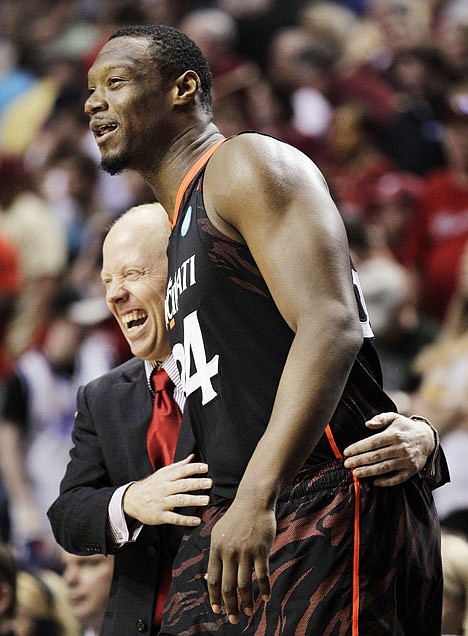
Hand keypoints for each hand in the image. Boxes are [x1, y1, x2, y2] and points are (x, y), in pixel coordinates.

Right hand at [123, 454, 211, 525]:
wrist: (131, 501)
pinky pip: (174, 518)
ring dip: (194, 500)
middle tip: (209, 482)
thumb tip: (192, 456)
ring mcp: (162, 502)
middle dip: (196, 483)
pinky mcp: (160, 515)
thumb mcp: (162, 473)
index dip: (193, 468)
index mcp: (165, 477)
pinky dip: (186, 520)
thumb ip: (178, 466)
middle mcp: (164, 488)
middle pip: (182, 485)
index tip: (206, 467)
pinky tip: (197, 520)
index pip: (181, 471)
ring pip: (179, 500)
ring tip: (207, 500)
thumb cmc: (151, 485)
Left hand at [206, 500, 274, 623]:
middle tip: (233, 619)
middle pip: (228, 586)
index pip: (213, 579)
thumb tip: (209, 579)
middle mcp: (229, 552)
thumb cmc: (236, 518)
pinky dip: (264, 588)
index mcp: (216, 548)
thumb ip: (215, 556)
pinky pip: (262, 575)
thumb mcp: (219, 533)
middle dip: (230, 606)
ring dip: (247, 602)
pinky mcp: (261, 550)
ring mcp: (245, 552)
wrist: (253, 501)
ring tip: (249, 613)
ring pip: (245, 584)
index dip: (215, 597)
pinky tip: (265, 597)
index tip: (217, 610)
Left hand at [343, 412, 434, 485]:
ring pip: (384, 468)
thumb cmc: (405, 428)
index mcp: (394, 435)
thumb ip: (380, 418)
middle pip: (376, 456)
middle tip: (347, 464)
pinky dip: (386, 482)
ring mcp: (406, 460)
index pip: (372, 442)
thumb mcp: (394, 417)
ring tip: (356, 473)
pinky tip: (375, 482)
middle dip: (359, 460)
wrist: (427, 438)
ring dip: (369, 472)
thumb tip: (367, 424)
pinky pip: (397, 479)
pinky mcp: (411, 470)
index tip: (347, 452)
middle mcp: (400, 448)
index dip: (358, 448)